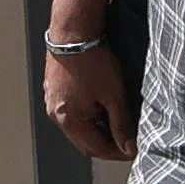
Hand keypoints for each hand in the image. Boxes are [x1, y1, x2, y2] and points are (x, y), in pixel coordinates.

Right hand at [44, 42, 133, 161]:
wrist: (73, 30)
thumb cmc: (93, 60)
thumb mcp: (114, 95)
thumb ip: (121, 124)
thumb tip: (128, 148)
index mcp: (69, 120)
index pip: (95, 149)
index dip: (117, 153)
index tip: (133, 150)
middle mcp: (56, 114)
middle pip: (83, 141)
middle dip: (106, 144)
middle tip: (127, 141)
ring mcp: (51, 101)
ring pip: (77, 127)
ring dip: (96, 129)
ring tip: (117, 122)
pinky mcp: (52, 89)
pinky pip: (70, 112)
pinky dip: (86, 116)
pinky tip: (101, 106)